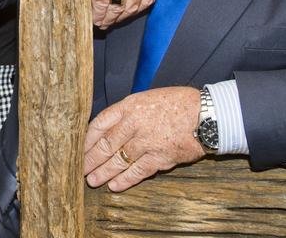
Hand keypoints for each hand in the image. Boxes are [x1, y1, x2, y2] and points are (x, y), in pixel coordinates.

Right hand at [63, 0, 157, 28]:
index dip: (134, 11)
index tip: (123, 15)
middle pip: (132, 4)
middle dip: (120, 17)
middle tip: (108, 22)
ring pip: (117, 5)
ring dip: (107, 18)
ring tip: (99, 22)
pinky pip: (101, 0)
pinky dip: (96, 12)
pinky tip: (92, 15)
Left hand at [83, 87, 204, 191]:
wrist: (206, 114)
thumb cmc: (177, 104)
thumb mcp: (147, 99)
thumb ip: (128, 113)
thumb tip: (110, 128)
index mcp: (129, 106)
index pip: (100, 123)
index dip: (87, 139)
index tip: (79, 148)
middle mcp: (134, 123)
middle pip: (106, 145)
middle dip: (91, 159)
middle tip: (81, 169)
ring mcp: (147, 141)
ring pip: (118, 160)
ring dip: (104, 172)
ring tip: (93, 181)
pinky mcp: (160, 157)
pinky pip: (137, 171)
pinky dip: (125, 180)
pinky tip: (114, 186)